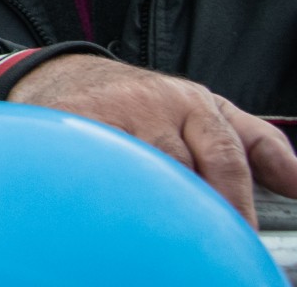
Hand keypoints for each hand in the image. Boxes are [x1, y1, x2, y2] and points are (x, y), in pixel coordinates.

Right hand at [9, 54, 296, 226]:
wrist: (63, 74)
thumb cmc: (144, 103)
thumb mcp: (206, 110)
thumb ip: (257, 144)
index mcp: (195, 104)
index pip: (226, 157)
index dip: (235, 204)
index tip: (241, 239)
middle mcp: (154, 104)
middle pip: (183, 168)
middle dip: (196, 211)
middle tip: (201, 246)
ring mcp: (110, 113)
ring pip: (140, 170)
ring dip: (152, 205)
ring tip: (157, 233)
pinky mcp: (71, 123)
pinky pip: (95, 166)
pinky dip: (106, 192)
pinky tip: (113, 212)